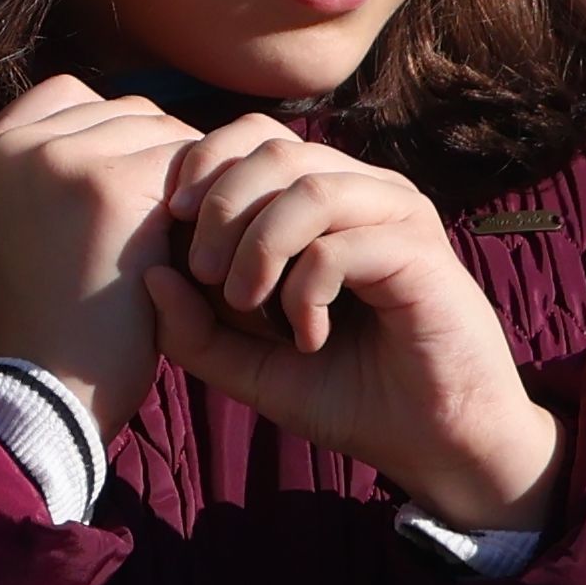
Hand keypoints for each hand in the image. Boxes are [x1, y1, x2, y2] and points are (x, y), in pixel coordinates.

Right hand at [0, 74, 201, 434]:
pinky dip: (203, 206)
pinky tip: (199, 248)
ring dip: (185, 179)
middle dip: (159, 158)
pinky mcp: (106, 187)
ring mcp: (55, 159)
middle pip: (123, 111)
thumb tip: (132, 127)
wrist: (46, 394)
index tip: (138, 191)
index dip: (116, 138)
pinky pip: (184, 165)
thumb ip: (48, 175)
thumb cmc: (49, 326)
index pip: (70, 97)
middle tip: (179, 220)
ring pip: (159, 131)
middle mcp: (9, 144)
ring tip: (189, 235)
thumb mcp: (20, 231)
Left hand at [139, 123, 565, 534]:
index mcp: (322, 197)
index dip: (201, 167)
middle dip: (220, 204)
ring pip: (308, 184)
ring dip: (259, 242)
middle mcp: (364, 192)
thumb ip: (193, 328)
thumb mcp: (249, 365)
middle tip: (203, 271)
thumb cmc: (348, 395)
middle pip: (273, 148)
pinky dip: (305, 288)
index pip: (251, 138)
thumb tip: (148, 273)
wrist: (437, 446)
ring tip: (245, 301)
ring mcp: (400, 218)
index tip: (168, 223)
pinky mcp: (424, 256)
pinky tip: (306, 335)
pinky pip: (341, 244)